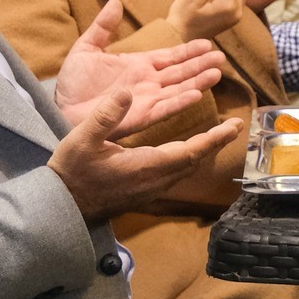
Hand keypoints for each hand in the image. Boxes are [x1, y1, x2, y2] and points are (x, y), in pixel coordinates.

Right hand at [48, 86, 245, 223]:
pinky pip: (176, 174)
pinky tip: (187, 150)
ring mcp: (151, 189)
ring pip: (186, 169)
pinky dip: (188, 158)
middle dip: (216, 143)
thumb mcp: (82, 139)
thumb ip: (106, 115)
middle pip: (195, 161)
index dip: (215, 138)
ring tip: (217, 135)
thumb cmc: (72, 173)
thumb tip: (127, 91)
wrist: (63, 207)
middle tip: (234, 127)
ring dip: (203, 151)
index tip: (235, 126)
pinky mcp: (145, 192)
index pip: (191, 151)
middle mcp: (155, 180)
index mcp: (146, 166)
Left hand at [55, 0, 227, 137]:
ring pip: (178, 89)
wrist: (60, 108)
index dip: (189, 51)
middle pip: (181, 72)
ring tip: (216, 73)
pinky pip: (165, 108)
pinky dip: (180, 101)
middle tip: (222, 57)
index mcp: (139, 65)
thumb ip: (103, 27)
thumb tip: (115, 2)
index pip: (171, 56)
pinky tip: (196, 94)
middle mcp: (148, 83)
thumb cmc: (72, 83)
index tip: (208, 43)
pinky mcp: (141, 116)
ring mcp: (146, 99)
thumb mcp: (87, 48)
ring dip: (197, 81)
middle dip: (201, 65)